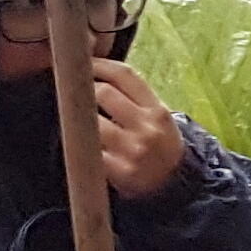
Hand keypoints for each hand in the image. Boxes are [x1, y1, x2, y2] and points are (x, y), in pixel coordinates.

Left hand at [88, 59, 188, 201]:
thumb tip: (95, 72)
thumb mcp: (158, 118)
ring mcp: (132, 150)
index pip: (125, 75)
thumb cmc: (160, 146)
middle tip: (76, 94)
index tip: (84, 64)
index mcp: (157, 111)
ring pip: (90, 121)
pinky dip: (81, 144)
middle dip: (84, 91)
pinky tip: (83, 145)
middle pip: (103, 93)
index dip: (99, 65)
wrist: (174, 186)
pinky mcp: (118, 171)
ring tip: (79, 122)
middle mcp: (147, 128)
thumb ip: (134, 96)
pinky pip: (87, 149)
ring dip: (80, 120)